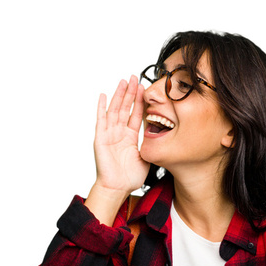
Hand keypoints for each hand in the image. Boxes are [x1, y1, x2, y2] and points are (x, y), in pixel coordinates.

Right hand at [93, 76, 148, 194]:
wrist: (118, 187)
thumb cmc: (130, 177)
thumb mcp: (146, 158)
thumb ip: (151, 146)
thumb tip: (164, 138)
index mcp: (130, 136)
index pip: (136, 114)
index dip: (140, 101)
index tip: (144, 88)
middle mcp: (119, 132)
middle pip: (125, 108)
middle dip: (130, 92)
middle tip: (134, 77)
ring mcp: (109, 134)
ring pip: (115, 110)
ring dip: (119, 95)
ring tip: (124, 81)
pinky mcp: (101, 138)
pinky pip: (101, 120)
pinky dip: (102, 108)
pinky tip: (104, 96)